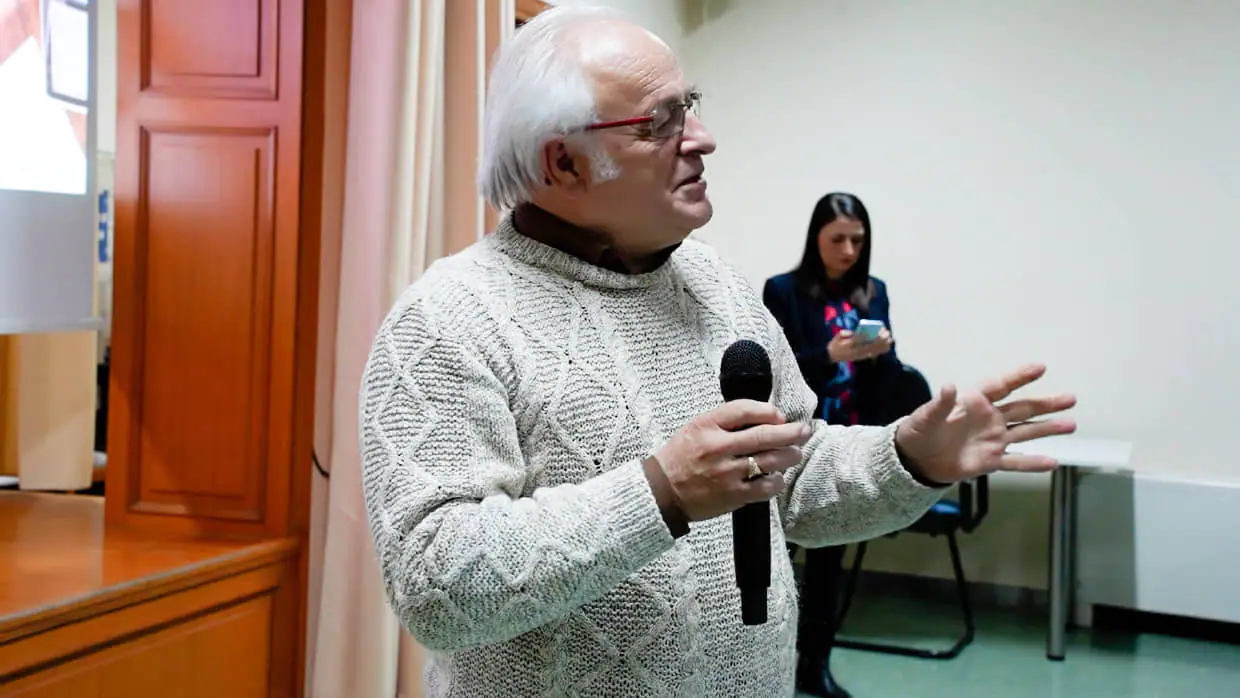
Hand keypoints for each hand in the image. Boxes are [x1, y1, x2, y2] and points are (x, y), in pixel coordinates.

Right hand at [655, 401, 811, 520]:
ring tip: (796, 453)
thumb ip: (725, 421)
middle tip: (805, 430)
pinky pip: (764, 487)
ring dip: (789, 456)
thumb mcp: (696, 428)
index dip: (767, 410)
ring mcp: (726, 473)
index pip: (743, 410)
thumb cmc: (681, 457)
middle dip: (791, 432)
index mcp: (706, 426)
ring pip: (769, 461)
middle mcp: (717, 448)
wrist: (662, 492)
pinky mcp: (732, 496)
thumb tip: (765, 418)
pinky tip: (777, 477)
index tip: (779, 415)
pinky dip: (776, 481)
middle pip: (764, 435)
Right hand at [828, 329, 892, 362]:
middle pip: (869, 345)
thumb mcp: (838, 336)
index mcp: (848, 344)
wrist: (832, 357)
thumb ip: (846, 333)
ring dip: (882, 345)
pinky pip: (873, 354)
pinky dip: (881, 350)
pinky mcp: (862, 357)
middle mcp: (855, 351)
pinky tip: (887, 346)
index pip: (859, 339)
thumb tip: (855, 332)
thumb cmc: (836, 344)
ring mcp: (859, 355)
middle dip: (879, 339)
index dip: (869, 335)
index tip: (874, 330)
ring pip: (873, 351)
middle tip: (886, 333)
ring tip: (890, 339)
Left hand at [893, 363, 1076, 484]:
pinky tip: (1053, 462)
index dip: (1019, 376)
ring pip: (1025, 432)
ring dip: (1047, 428)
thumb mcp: (926, 416)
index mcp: (974, 402)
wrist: (915, 460)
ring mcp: (993, 439)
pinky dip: (1033, 462)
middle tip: (1070, 398)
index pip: (1001, 386)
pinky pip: (1015, 461)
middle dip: (1045, 403)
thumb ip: (940, 404)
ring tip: (1071, 425)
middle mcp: (990, 418)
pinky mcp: (991, 460)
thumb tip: (949, 386)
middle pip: (1022, 408)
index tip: (1040, 368)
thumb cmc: (920, 431)